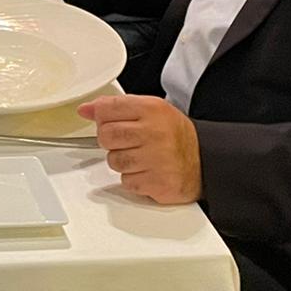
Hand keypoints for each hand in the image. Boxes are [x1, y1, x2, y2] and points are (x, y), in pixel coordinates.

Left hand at [78, 94, 202, 204]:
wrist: (204, 161)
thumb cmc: (174, 135)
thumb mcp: (150, 109)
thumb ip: (117, 107)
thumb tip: (86, 109)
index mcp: (152, 110)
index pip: (107, 108)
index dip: (101, 116)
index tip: (102, 119)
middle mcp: (154, 133)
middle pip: (106, 135)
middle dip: (111, 140)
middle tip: (126, 141)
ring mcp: (156, 160)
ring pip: (113, 161)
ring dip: (122, 161)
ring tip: (140, 156)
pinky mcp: (157, 183)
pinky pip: (126, 181)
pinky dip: (133, 179)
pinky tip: (147, 170)